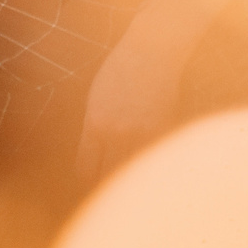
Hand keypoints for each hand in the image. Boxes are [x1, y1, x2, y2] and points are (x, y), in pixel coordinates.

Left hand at [74, 36, 185, 183]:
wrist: (150, 53)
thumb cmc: (119, 71)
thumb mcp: (95, 99)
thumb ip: (94, 129)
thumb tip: (93, 156)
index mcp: (94, 125)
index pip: (85, 169)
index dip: (88, 181)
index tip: (91, 184)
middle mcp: (115, 133)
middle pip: (107, 176)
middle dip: (106, 186)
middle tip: (110, 194)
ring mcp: (140, 133)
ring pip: (131, 172)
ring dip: (129, 180)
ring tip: (129, 187)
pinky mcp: (161, 130)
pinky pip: (152, 158)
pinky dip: (149, 166)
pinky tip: (148, 171)